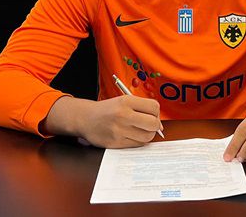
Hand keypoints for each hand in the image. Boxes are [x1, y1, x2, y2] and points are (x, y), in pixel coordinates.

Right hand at [43, 96, 162, 147]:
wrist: (86, 119)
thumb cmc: (108, 110)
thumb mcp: (123, 101)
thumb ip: (142, 108)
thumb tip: (159, 125)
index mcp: (126, 101)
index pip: (154, 107)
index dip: (156, 113)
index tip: (151, 115)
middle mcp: (123, 115)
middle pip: (153, 123)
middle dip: (155, 125)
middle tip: (148, 125)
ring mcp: (119, 130)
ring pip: (147, 136)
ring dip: (147, 135)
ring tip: (139, 131)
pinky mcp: (116, 142)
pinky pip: (137, 144)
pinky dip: (138, 141)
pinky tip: (131, 136)